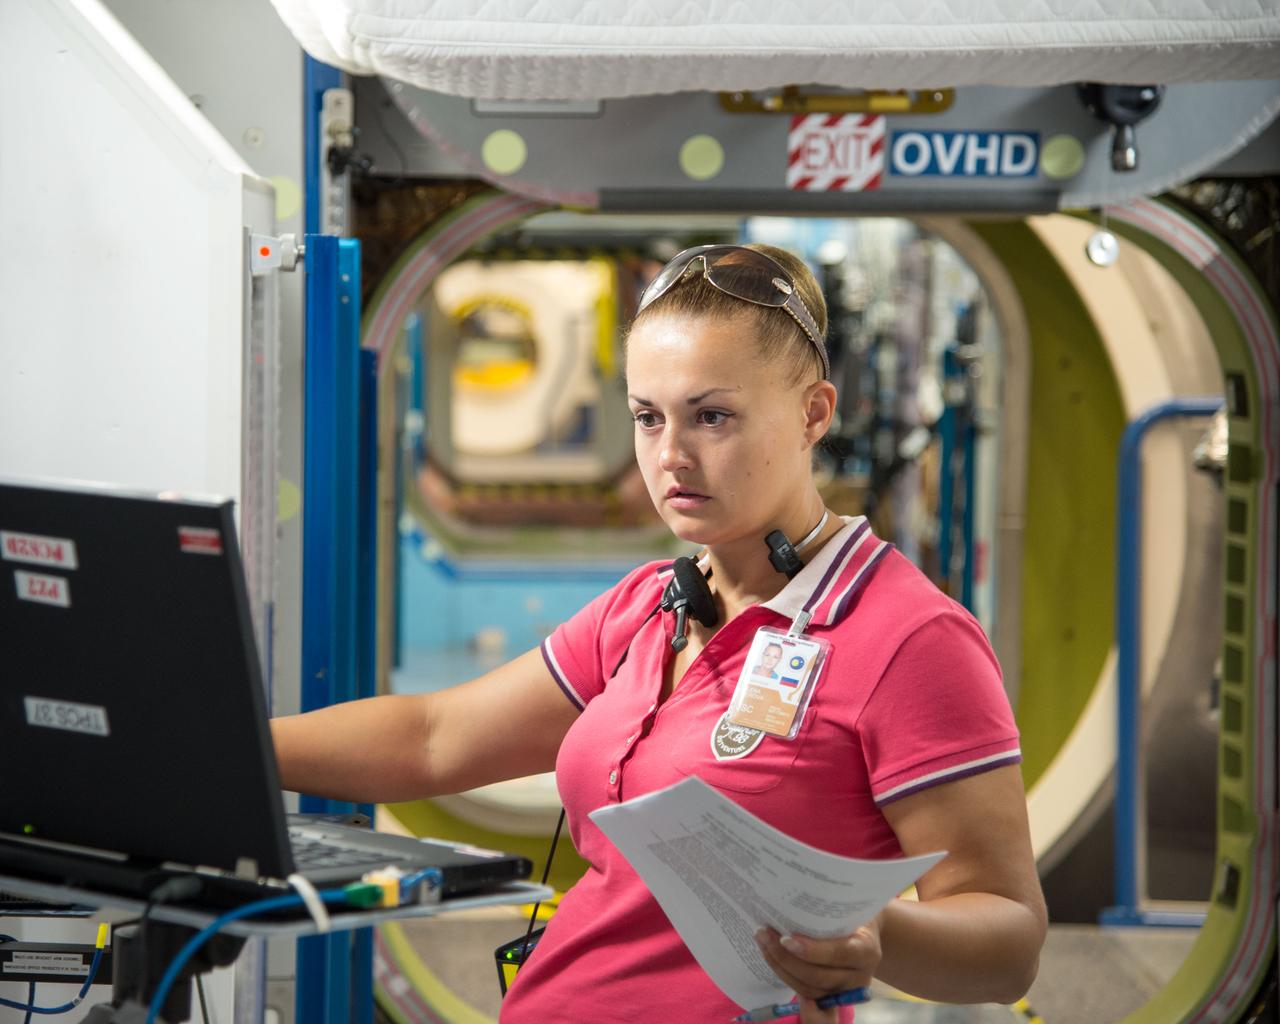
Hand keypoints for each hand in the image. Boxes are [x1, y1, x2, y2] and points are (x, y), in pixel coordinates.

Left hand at [754, 916, 881, 1022]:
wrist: (868, 934)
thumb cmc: (854, 914)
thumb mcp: (850, 907)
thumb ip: (831, 910)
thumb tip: (792, 899)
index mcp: (867, 952)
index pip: (838, 954)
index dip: (811, 950)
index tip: (786, 939)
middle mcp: (858, 977)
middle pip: (818, 976)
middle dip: (786, 958)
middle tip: (764, 934)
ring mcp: (844, 990)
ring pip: (807, 988)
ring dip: (780, 967)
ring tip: (763, 943)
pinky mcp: (831, 995)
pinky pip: (805, 991)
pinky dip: (785, 974)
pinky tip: (770, 956)